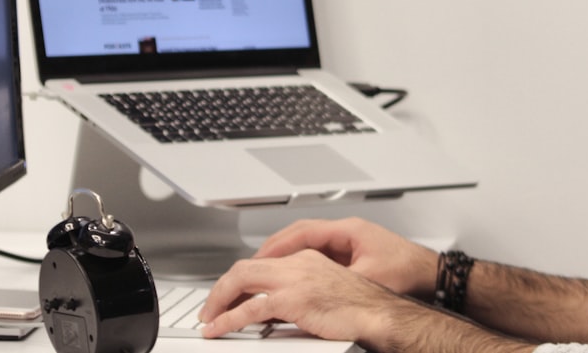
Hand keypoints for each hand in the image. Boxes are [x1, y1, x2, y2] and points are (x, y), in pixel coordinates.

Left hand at [198, 248, 402, 342]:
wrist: (379, 313)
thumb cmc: (360, 308)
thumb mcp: (324, 295)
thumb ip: (298, 297)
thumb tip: (273, 312)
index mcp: (305, 259)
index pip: (262, 263)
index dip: (239, 280)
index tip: (228, 296)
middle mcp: (297, 263)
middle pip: (245, 267)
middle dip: (222, 287)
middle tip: (210, 307)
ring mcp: (294, 279)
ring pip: (242, 280)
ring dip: (219, 300)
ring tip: (208, 318)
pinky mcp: (293, 299)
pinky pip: (251, 308)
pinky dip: (229, 318)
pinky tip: (219, 328)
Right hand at [251, 217, 438, 297]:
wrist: (430, 274)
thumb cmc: (407, 271)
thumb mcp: (369, 279)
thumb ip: (338, 282)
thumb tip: (312, 291)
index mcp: (347, 231)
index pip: (302, 232)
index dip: (277, 245)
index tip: (258, 257)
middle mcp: (346, 231)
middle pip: (300, 233)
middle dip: (275, 248)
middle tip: (254, 263)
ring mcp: (348, 241)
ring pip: (307, 243)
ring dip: (286, 254)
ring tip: (266, 269)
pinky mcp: (352, 253)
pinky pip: (318, 253)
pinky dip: (300, 262)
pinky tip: (292, 276)